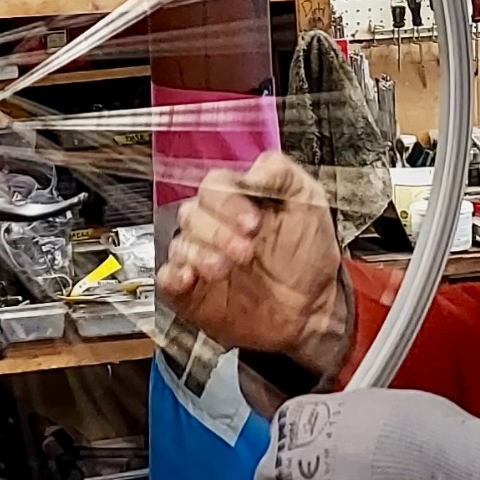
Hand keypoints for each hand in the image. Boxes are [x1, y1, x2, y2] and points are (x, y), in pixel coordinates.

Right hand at [157, 150, 348, 370]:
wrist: (312, 309)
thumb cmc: (309, 256)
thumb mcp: (309, 203)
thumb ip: (282, 175)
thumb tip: (255, 170)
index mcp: (239, 200)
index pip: (215, 186)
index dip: (229, 202)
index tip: (253, 222)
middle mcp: (216, 224)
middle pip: (192, 212)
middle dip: (218, 232)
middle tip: (246, 251)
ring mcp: (201, 256)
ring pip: (180, 242)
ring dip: (201, 254)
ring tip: (226, 269)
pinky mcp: (191, 290)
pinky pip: (167, 276)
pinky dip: (173, 275)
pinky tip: (191, 277)